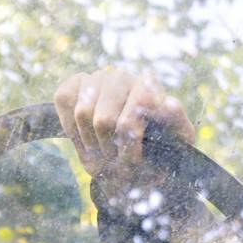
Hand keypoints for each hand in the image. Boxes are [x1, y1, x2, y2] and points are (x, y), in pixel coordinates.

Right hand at [53, 67, 193, 177]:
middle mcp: (124, 77)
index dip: (129, 149)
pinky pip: (65, 101)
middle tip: (115, 163)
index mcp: (150, 87)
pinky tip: (86, 139)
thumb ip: (176, 123)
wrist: (132, 159)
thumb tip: (169, 103)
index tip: (133, 165)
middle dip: (107, 150)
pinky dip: (72, 129)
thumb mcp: (177, 142)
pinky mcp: (76, 83)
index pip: (131, 117)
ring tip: (103, 154)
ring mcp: (99, 78)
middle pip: (103, 120)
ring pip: (83, 114)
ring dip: (90, 144)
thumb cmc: (158, 152)